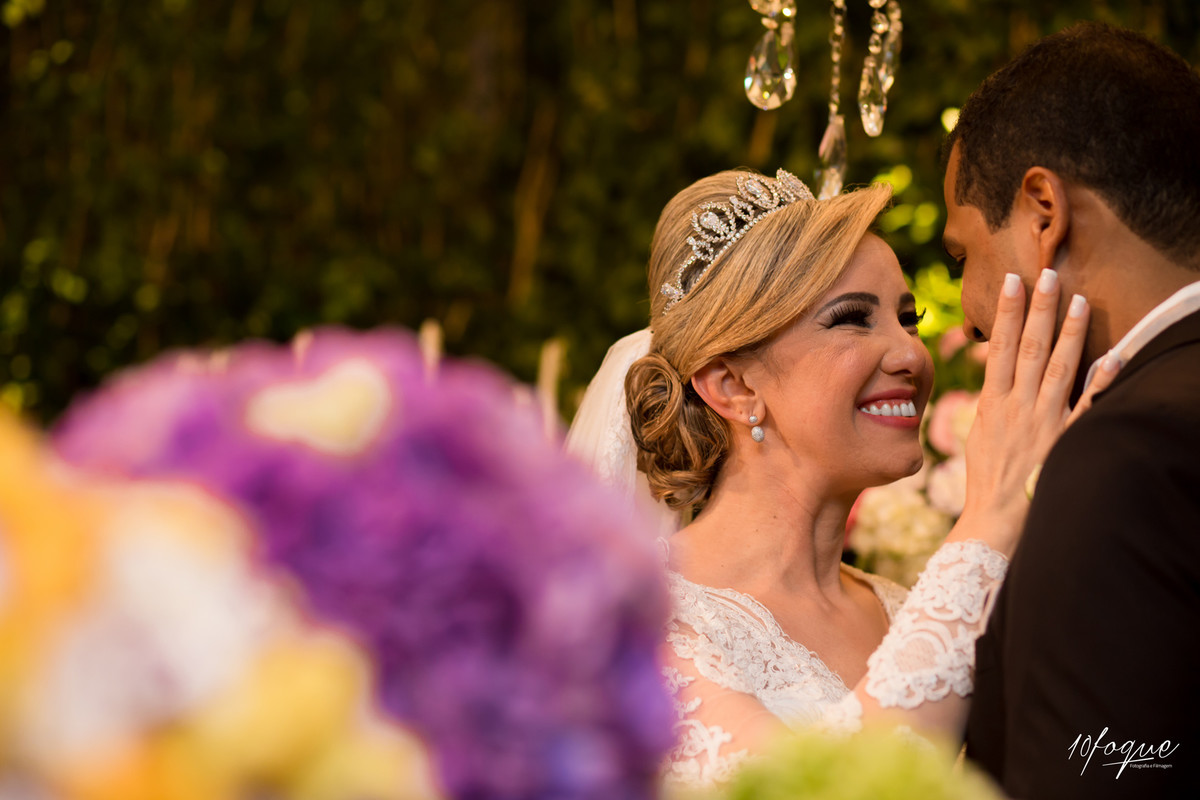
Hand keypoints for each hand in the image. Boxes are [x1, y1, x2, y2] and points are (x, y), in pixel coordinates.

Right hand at [953, 269, 1115, 555]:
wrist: (997, 520)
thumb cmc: (986, 480)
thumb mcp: (978, 436)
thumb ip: (990, 402)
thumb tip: (993, 371)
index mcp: (992, 404)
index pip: (1000, 348)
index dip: (1007, 313)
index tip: (1014, 282)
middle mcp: (1018, 407)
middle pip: (1030, 348)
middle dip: (1038, 309)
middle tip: (1048, 274)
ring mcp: (1045, 423)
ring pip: (1059, 368)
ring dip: (1070, 332)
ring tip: (1079, 300)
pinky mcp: (1067, 442)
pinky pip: (1088, 407)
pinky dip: (1102, 382)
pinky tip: (1115, 356)